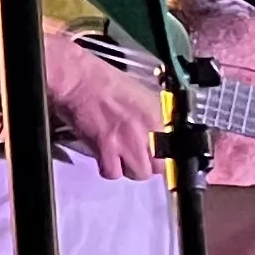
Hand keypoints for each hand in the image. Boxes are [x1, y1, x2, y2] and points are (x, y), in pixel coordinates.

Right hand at [42, 39, 161, 181]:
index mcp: (158, 115)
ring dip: (130, 168)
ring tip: (120, 159)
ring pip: (138, 173)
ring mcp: (126, 141)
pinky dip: (108, 169)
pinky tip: (105, 159)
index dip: (165, 154)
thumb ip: (153, 115)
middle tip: (138, 157)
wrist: (79, 80)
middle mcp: (146, 130)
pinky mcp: (105, 148)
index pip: (174, 148)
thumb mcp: (141, 93)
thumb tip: (158, 130)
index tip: (158, 155)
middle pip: (159, 167)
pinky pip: (113, 172)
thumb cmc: (105, 81)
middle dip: (149, 165)